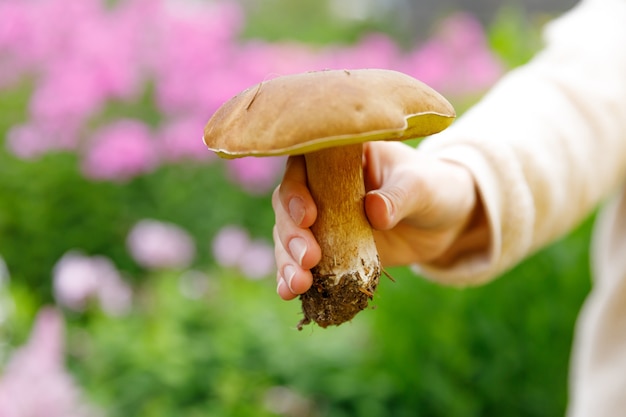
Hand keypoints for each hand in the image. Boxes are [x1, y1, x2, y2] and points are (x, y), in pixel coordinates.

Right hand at [272, 141, 485, 299]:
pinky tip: (288, 292)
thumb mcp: (421, 187)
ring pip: (289, 236)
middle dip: (292, 235)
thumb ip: (399, 196)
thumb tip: (374, 211)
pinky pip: (302, 261)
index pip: (303, 166)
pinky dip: (292, 277)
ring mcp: (322, 218)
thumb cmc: (433, 188)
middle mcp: (321, 183)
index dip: (296, 191)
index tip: (309, 216)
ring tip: (298, 285)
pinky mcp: (328, 248)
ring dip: (287, 260)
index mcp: (339, 155)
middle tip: (309, 258)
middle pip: (287, 205)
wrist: (445, 221)